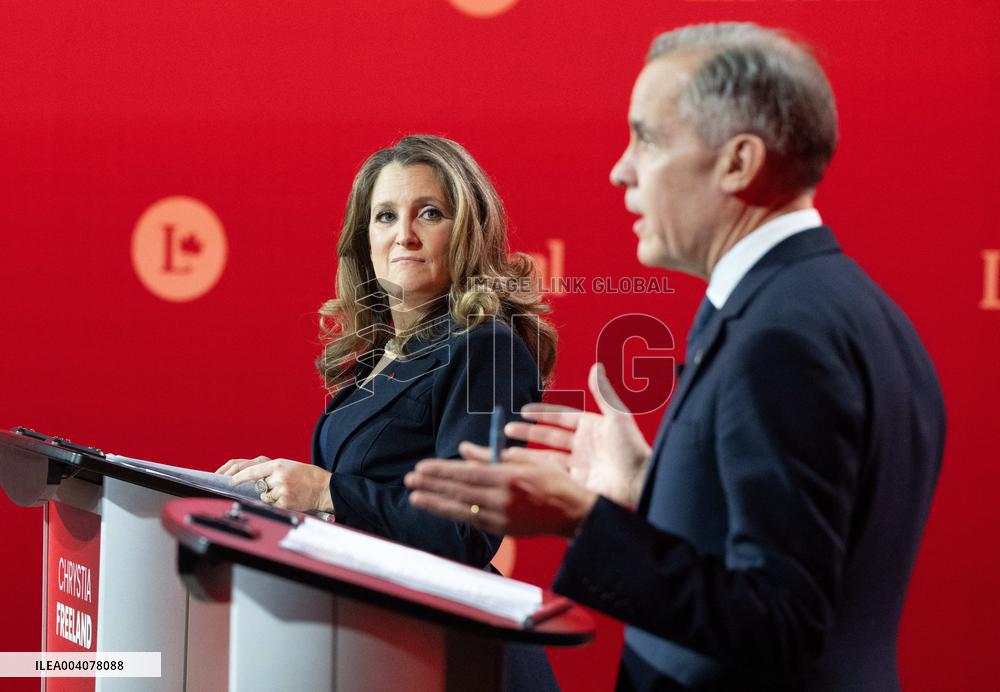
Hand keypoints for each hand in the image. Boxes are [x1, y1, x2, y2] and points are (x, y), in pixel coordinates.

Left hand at [217, 456, 333, 512]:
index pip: (252, 470)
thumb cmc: (306, 476)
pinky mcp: (284, 502)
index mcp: (278, 464)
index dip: (238, 476)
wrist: (324, 488)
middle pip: (258, 485)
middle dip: (264, 487)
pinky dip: (278, 503)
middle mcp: (278, 476)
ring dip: (272, 496)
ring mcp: (281, 490)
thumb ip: (270, 471)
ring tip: (288, 491)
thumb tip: (252, 480)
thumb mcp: (288, 466)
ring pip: (265, 496)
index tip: (229, 480)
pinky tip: (290, 498)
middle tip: (278, 486)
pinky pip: (272, 504)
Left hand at [405, 441, 597, 536]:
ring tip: (415, 498)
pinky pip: (473, 522)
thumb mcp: (525, 460)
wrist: (574, 513)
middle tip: (411, 480)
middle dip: (432, 485)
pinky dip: (455, 514)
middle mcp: (503, 499)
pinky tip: (440, 509)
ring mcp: (502, 517)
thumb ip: (491, 455)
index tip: (422, 467)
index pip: (466, 473)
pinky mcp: (503, 531)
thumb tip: (464, 449)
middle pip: (459, 491)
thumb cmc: (552, 481)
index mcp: (508, 477)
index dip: (441, 471)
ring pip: (461, 510)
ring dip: (436, 503)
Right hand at [505, 362, 651, 506]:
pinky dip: (538, 472)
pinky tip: (522, 469)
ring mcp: (580, 465)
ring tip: (507, 451)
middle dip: (528, 432)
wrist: (640, 484)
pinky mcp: (578, 483)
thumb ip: (603, 392)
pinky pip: (554, 475)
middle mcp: (583, 446)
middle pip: (549, 437)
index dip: (543, 413)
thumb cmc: (632, 449)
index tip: (523, 410)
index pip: (561, 417)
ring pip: (547, 457)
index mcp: (591, 427)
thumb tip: (596, 366)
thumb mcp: (617, 417)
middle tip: (507, 429)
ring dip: (528, 453)